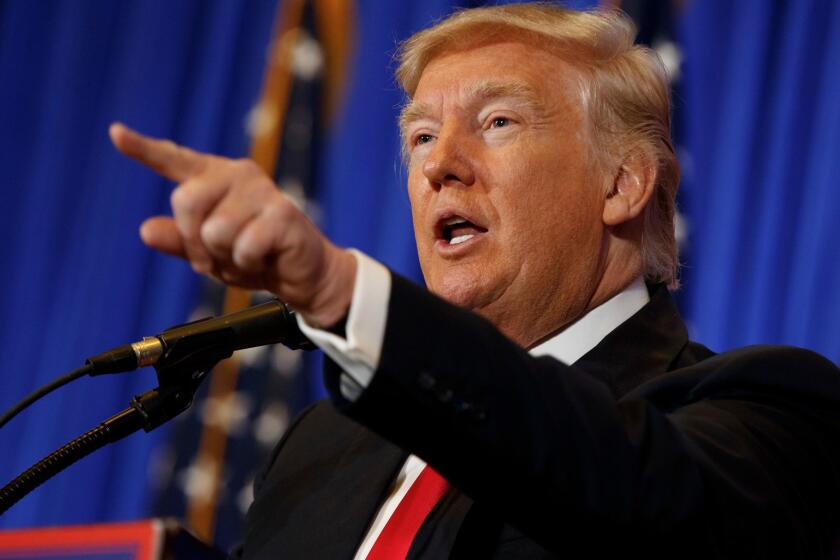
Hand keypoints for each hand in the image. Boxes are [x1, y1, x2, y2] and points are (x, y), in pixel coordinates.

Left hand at [109, 122, 355, 326]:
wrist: (302, 275)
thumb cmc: (254, 257)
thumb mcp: (209, 253)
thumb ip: (178, 241)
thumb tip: (146, 230)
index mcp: (216, 179)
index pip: (175, 160)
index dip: (144, 148)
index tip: (115, 133)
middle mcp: (238, 176)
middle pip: (185, 201)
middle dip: (194, 242)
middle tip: (219, 258)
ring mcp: (262, 191)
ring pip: (214, 231)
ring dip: (226, 259)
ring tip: (248, 257)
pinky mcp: (283, 213)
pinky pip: (243, 247)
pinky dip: (248, 265)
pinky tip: (266, 259)